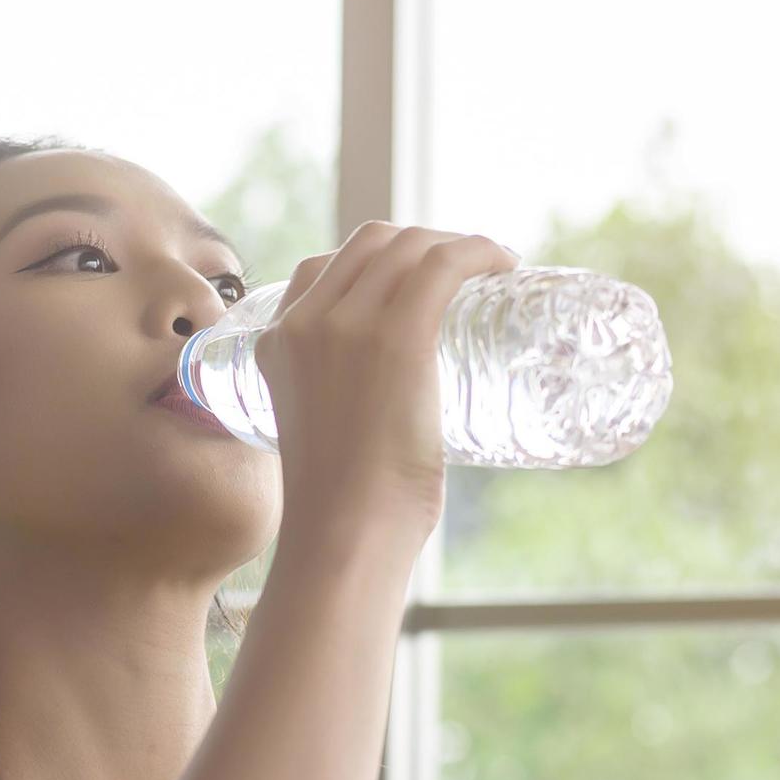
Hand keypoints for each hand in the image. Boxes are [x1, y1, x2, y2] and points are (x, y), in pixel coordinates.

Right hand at [251, 221, 518, 539]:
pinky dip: (479, 250)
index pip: (320, 268)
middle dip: (421, 243)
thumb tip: (384, 444)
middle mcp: (305, 322)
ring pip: (409, 246)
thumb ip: (336, 428)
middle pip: (371, 244)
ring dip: (457, 242)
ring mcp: (349, 325)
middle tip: (466, 276)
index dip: (375, 260)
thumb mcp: (320, 448)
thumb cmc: (343, 517)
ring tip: (493, 269)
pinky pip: (443, 264)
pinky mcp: (397, 337)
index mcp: (274, 344)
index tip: (416, 280)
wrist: (345, 536)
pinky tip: (505, 262)